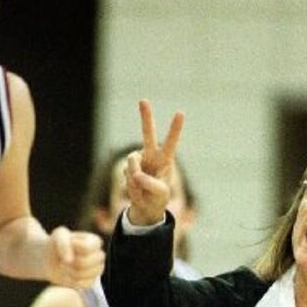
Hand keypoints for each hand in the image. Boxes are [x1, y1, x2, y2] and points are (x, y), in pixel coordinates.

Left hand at [46, 226, 104, 288]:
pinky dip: (73, 282)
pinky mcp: (90, 282)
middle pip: (88, 262)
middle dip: (73, 262)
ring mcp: (96, 270)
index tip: (67, 247)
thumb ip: (63, 243)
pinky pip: (85, 285)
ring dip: (72, 272)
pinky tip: (67, 275)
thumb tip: (70, 260)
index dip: (74, 249)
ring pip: (88, 275)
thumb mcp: (58, 235)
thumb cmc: (56, 244)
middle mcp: (98, 255)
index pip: (87, 248)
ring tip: (64, 267)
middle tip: (63, 260)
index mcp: (94, 241)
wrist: (49, 258)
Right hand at [125, 99, 184, 224]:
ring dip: (135, 178)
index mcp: (165, 159)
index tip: (180, 113)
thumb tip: (136, 175)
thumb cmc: (158, 198)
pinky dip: (130, 185)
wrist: (146, 206)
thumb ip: (150, 184)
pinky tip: (136, 190)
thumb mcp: (160, 194)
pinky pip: (126, 174)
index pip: (171, 142)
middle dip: (146, 117)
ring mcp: (138, 160)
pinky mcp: (128, 167)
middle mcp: (151, 155)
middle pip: (148, 133)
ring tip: (142, 190)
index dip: (175, 129)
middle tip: (143, 100)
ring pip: (132, 163)